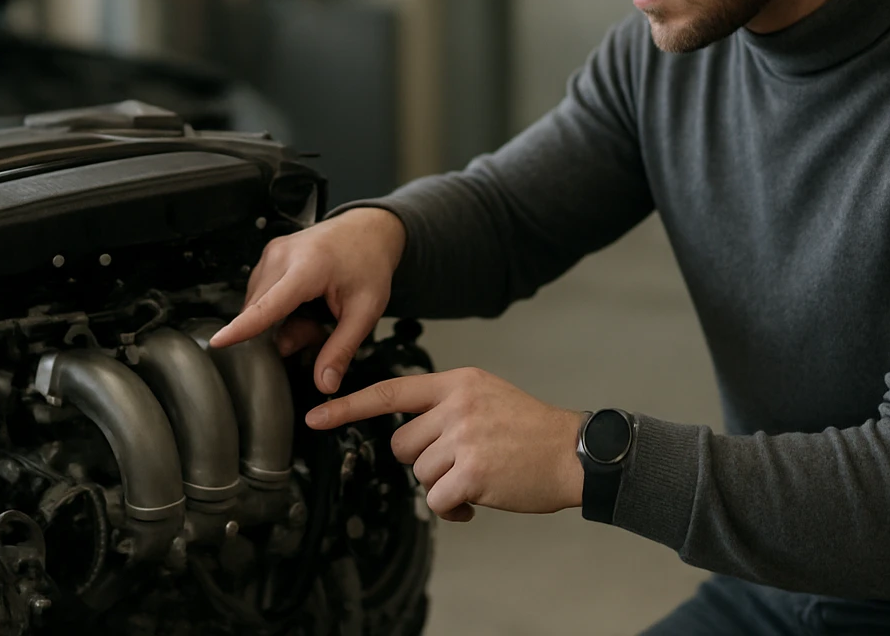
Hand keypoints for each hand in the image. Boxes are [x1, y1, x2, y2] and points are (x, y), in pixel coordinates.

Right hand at [208, 208, 405, 393]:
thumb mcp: (365, 311)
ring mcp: (272, 253)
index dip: (242, 328)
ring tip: (314, 313)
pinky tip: (303, 303)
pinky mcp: (268, 255)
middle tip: (318, 330)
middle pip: (261, 312)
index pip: (268, 305)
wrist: (369, 229)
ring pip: (258, 305)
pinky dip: (278, 307)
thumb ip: (342, 349)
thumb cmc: (369, 264)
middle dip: (285, 332)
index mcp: (308, 267)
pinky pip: (261, 294)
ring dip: (281, 321)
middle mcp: (282, 256)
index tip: (218, 342)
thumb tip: (324, 384)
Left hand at [306, 367, 584, 522]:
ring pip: (419, 473)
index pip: (391, 391)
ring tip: (477, 477)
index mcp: (457, 383)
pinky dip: (452, 507)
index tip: (316, 416)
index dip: (349, 405)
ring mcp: (463, 437)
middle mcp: (456, 405)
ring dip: (442, 485)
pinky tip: (475, 499)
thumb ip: (446, 406)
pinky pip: (436, 499)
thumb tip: (410, 437)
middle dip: (423, 460)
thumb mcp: (486, 395)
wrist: (573, 452)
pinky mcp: (472, 471)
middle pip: (402, 443)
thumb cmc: (530, 430)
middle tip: (458, 461)